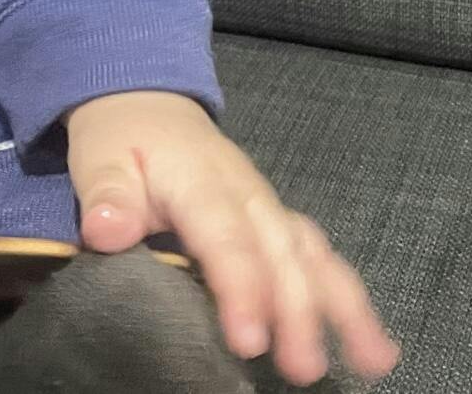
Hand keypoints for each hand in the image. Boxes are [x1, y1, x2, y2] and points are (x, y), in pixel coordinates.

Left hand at [64, 90, 401, 387]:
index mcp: (199, 179)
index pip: (225, 236)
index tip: (249, 340)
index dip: (241, 287)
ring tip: (372, 361)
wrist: (146, 103)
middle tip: (303, 368)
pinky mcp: (277, 220)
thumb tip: (104, 230)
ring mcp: (267, 206)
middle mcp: (246, 193)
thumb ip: (106, 194)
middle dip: (297, 309)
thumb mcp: (100, 157)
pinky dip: (346, 295)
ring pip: (312, 252)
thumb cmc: (121, 139)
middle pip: (280, 250)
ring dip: (342, 304)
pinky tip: (371, 344)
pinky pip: (318, 255)